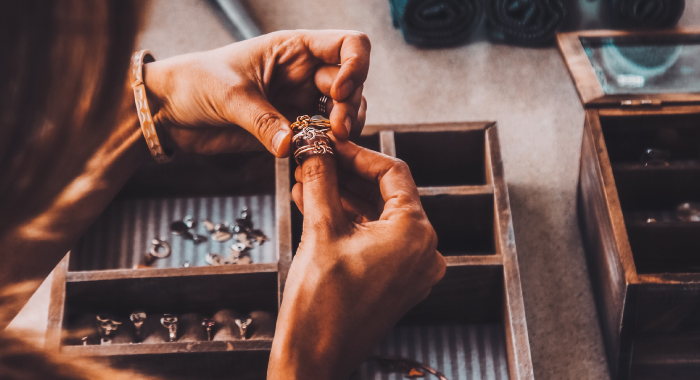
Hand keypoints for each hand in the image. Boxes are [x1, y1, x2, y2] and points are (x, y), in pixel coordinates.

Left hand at [142, 30, 369, 155]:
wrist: (170, 111)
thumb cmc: (194, 83)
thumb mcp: (229, 95)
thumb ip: (262, 120)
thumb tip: (290, 145)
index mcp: (293, 49)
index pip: (348, 45)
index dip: (356, 65)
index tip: (340, 90)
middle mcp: (304, 73)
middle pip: (353, 83)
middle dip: (350, 106)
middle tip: (335, 129)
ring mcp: (301, 102)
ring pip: (345, 112)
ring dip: (345, 127)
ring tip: (329, 142)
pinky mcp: (292, 130)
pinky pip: (323, 137)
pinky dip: (329, 147)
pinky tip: (319, 154)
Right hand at [268, 142, 445, 379]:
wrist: (314, 361)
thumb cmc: (320, 305)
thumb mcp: (320, 231)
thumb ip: (321, 182)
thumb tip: (314, 149)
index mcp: (415, 234)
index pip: (392, 174)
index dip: (357, 154)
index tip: (329, 144)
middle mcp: (424, 251)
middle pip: (386, 195)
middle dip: (346, 176)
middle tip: (314, 160)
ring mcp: (412, 270)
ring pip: (378, 218)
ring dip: (343, 198)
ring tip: (306, 181)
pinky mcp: (397, 282)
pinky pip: (376, 241)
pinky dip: (350, 224)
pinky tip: (316, 206)